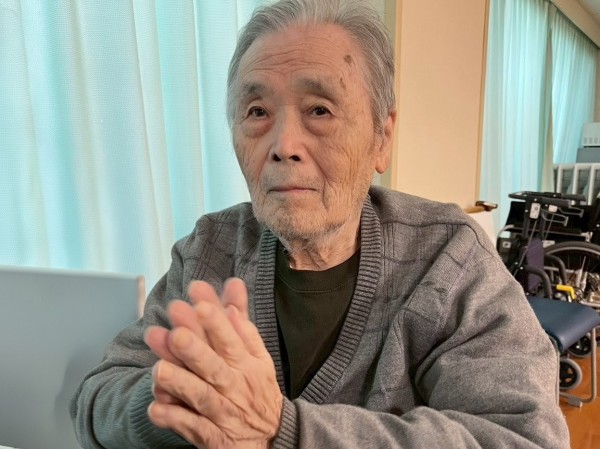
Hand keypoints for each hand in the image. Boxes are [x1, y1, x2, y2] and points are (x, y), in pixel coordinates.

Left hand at [144, 279, 282, 448]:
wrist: (272, 438)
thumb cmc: (258, 390)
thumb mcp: (258, 356)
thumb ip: (242, 322)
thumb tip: (233, 285)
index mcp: (246, 365)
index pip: (231, 340)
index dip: (216, 322)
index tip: (199, 301)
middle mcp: (235, 387)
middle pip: (215, 367)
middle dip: (195, 350)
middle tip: (176, 333)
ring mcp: (224, 414)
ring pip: (202, 398)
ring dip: (181, 384)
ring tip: (159, 369)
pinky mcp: (213, 438)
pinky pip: (193, 429)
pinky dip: (175, 420)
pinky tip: (156, 408)